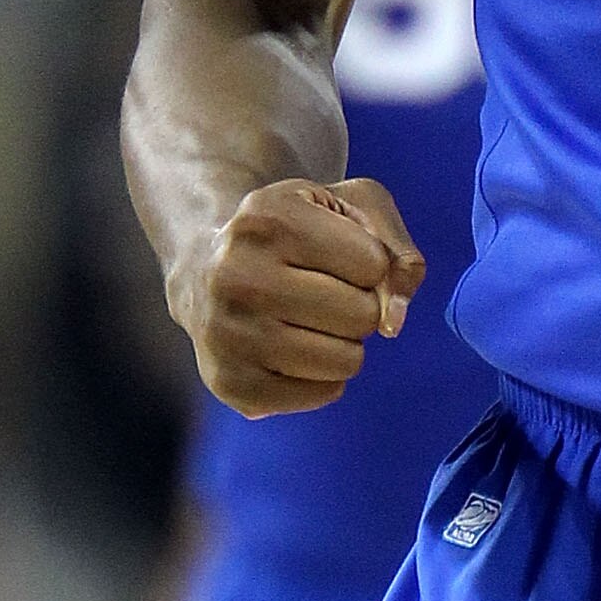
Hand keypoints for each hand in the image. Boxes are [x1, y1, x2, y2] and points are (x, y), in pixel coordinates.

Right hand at [174, 176, 425, 418]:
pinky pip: (323, 394)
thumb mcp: (347, 206)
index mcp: (267, 217)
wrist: (205, 271)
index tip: (335, 257)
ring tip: (310, 322)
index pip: (373, 263)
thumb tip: (395, 320)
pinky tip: (296, 351)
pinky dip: (326, 377)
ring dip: (346, 344)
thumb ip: (394, 246)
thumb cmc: (292, 236)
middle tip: (324, 293)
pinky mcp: (229, 383)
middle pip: (362, 314)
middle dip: (360, 306)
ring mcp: (227, 333)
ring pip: (346, 360)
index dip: (369, 262)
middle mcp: (236, 273)